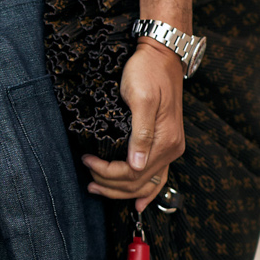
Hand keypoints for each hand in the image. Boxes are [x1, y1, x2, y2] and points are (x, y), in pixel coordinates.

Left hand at [82, 42, 185, 205]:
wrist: (162, 55)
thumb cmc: (148, 72)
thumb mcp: (141, 98)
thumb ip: (141, 133)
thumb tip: (136, 165)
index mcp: (166, 141)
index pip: (133, 172)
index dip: (107, 172)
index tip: (87, 160)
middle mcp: (172, 149)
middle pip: (138, 182)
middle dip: (110, 184)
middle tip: (87, 177)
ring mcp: (171, 148)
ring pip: (146, 183)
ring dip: (122, 191)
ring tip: (99, 188)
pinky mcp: (167, 143)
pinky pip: (158, 176)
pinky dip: (147, 192)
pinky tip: (138, 203)